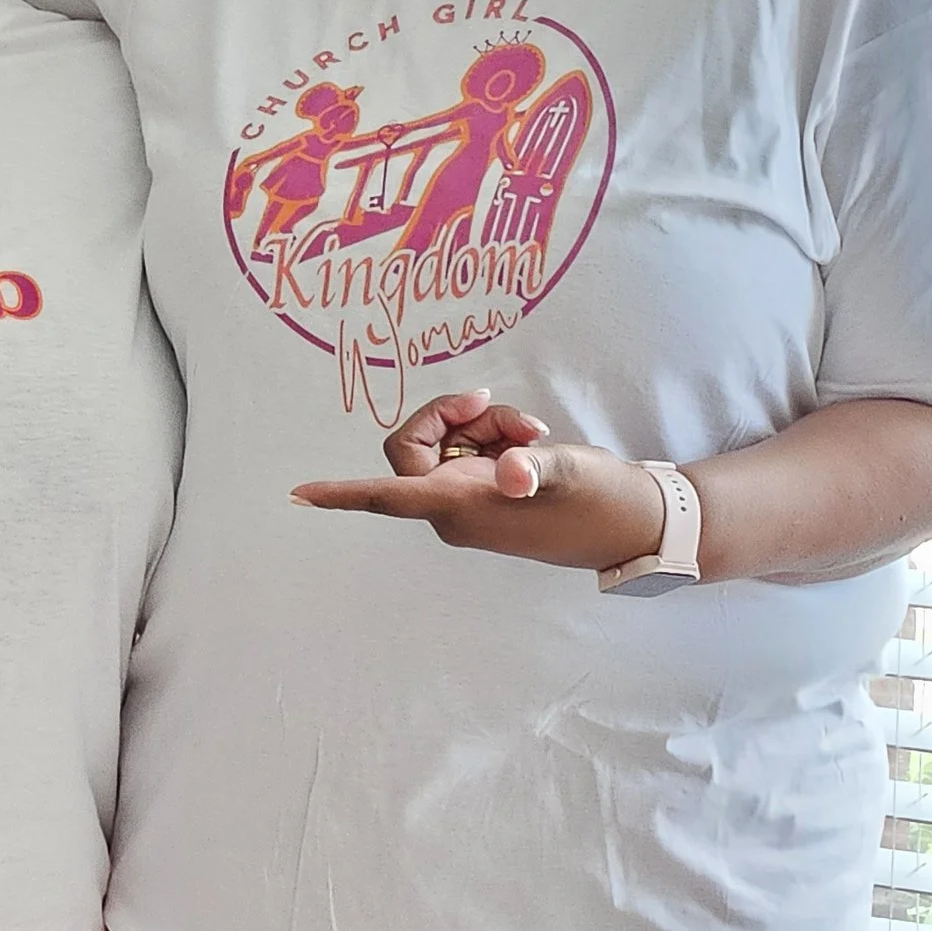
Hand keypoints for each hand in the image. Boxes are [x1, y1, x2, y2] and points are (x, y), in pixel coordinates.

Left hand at [291, 389, 669, 573]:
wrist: (634, 521)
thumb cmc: (601, 500)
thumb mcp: (570, 472)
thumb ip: (533, 465)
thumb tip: (510, 471)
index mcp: (460, 508)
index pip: (387, 497)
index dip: (340, 493)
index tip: (297, 494)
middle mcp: (453, 507)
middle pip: (414, 446)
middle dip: (454, 417)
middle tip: (499, 408)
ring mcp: (466, 499)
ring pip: (447, 441)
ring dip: (487, 424)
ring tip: (532, 432)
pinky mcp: (484, 489)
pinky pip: (468, 448)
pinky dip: (496, 433)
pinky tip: (529, 440)